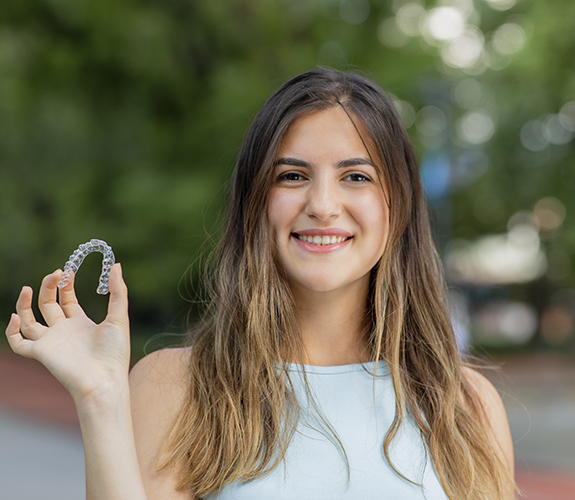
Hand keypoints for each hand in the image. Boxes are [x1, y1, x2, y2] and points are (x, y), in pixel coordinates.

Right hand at [5, 263, 130, 404]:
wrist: (104, 379)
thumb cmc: (114, 352)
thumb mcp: (119, 317)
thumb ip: (118, 291)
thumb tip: (117, 265)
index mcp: (81, 323)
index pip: (67, 299)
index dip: (64, 284)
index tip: (66, 270)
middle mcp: (64, 331)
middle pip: (48, 305)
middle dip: (49, 287)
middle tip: (55, 273)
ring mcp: (50, 342)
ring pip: (29, 321)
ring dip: (24, 304)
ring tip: (26, 287)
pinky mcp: (40, 353)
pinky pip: (18, 343)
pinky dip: (11, 331)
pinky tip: (16, 316)